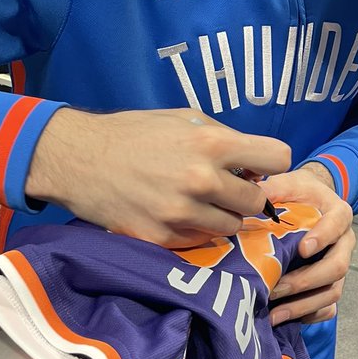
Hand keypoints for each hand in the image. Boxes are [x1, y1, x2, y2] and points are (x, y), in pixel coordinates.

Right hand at [25, 107, 291, 247]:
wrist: (80, 159)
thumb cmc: (135, 133)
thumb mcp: (184, 118)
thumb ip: (224, 138)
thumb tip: (253, 164)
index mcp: (212, 144)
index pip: (278, 158)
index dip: (271, 163)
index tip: (258, 168)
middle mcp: (202, 180)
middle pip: (257, 201)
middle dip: (247, 195)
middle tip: (228, 189)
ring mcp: (182, 213)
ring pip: (232, 227)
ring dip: (223, 216)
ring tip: (200, 202)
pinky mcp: (163, 237)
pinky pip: (201, 240)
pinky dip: (197, 230)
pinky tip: (179, 213)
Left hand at [262, 163, 354, 325]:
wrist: (310, 202)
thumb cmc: (300, 193)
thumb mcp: (290, 182)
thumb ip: (275, 186)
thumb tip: (255, 196)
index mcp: (338, 214)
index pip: (337, 225)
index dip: (323, 237)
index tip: (302, 249)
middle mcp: (344, 243)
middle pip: (338, 266)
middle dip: (306, 281)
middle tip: (277, 288)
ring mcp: (339, 266)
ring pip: (333, 291)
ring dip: (304, 305)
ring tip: (275, 314)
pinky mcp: (331, 284)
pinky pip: (329, 308)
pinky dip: (310, 316)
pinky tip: (286, 318)